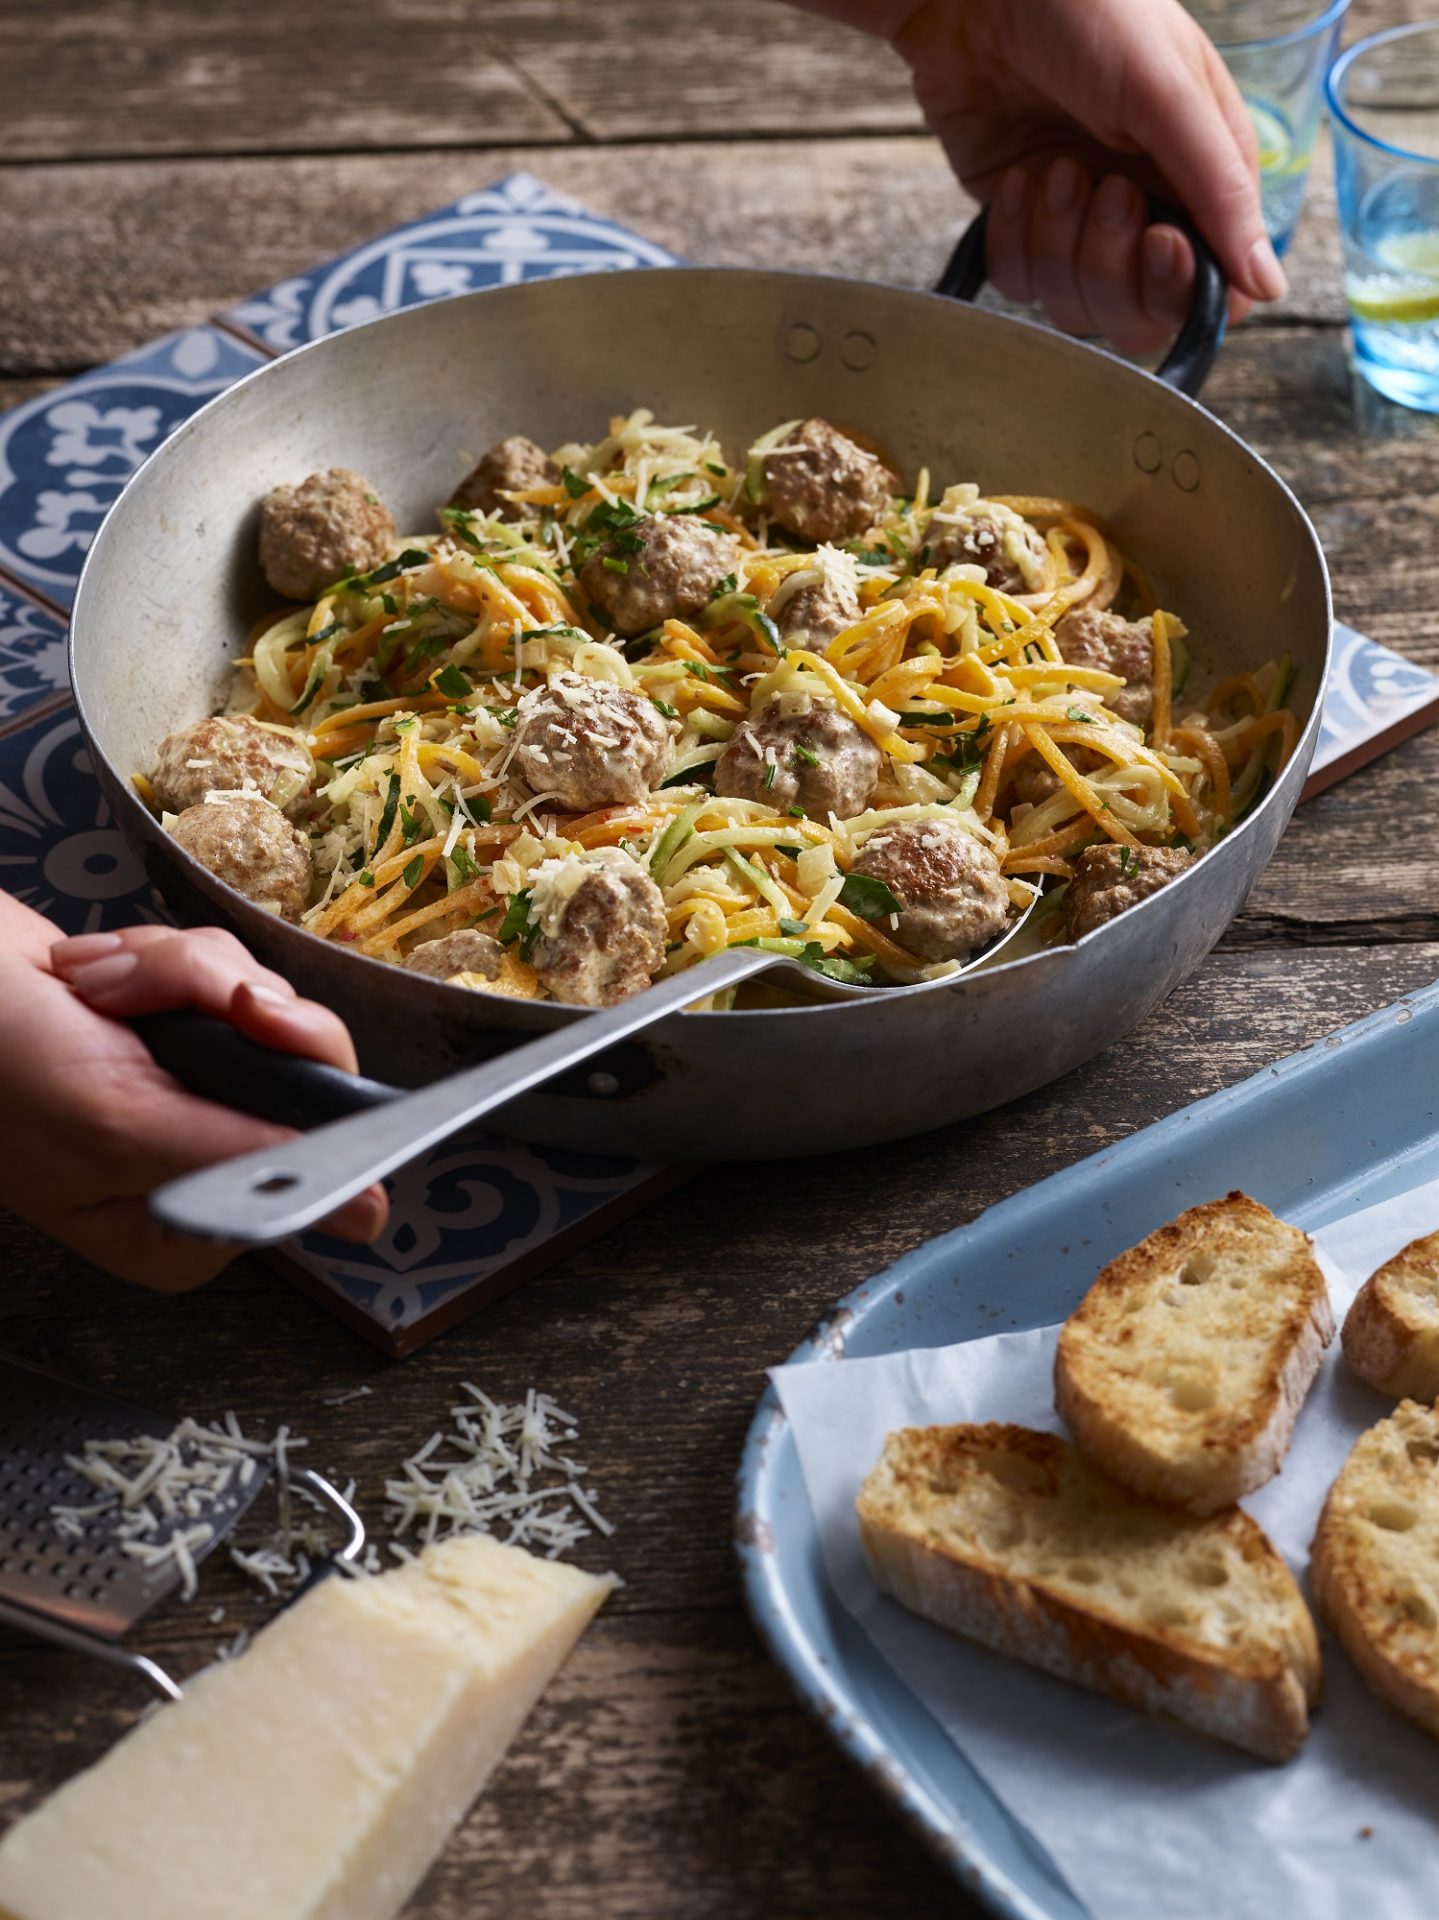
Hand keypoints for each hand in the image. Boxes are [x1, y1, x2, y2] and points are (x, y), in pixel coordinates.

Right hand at [0, 897, 386, 1290]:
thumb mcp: (118, 1125)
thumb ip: (241, 1158)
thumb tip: (365, 1214)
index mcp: (193, 1223)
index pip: (316, 1159)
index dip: (305, 1079)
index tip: (260, 1025)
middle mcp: (207, 1160)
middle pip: (305, 1062)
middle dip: (224, 1004)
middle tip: (147, 1000)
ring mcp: (197, 1087)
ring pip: (261, 999)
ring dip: (175, 973)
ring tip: (97, 989)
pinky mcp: (182, 1025)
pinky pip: (222, 966)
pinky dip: (157, 956)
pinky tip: (93, 974)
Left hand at [894, 0, 1281, 351]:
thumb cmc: (1089, 12)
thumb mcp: (1168, 92)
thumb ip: (1220, 191)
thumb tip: (1269, 286)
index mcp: (1200, 179)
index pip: (1208, 289)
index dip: (1180, 288)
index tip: (1157, 242)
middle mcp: (1143, 211)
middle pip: (1136, 313)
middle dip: (1111, 264)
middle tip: (1103, 189)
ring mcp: (1077, 224)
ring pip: (1072, 304)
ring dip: (1058, 243)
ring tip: (1053, 166)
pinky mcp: (1019, 225)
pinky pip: (1018, 282)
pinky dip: (1013, 237)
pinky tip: (1018, 178)